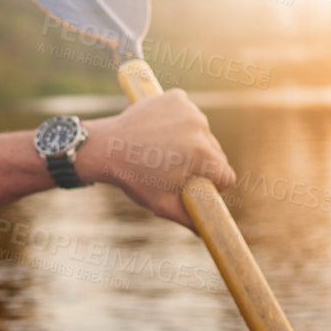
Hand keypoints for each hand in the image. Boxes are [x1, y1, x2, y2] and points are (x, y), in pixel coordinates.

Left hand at [77, 90, 235, 229]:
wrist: (105, 147)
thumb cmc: (133, 177)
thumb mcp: (162, 204)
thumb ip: (189, 219)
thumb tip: (206, 232)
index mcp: (203, 154)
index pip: (226, 175)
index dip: (212, 185)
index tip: (194, 185)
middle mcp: (200, 127)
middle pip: (216, 154)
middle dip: (200, 164)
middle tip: (172, 168)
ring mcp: (189, 109)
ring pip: (203, 133)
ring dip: (190, 142)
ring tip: (164, 150)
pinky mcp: (177, 97)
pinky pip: (188, 113)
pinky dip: (179, 121)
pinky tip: (161, 131)